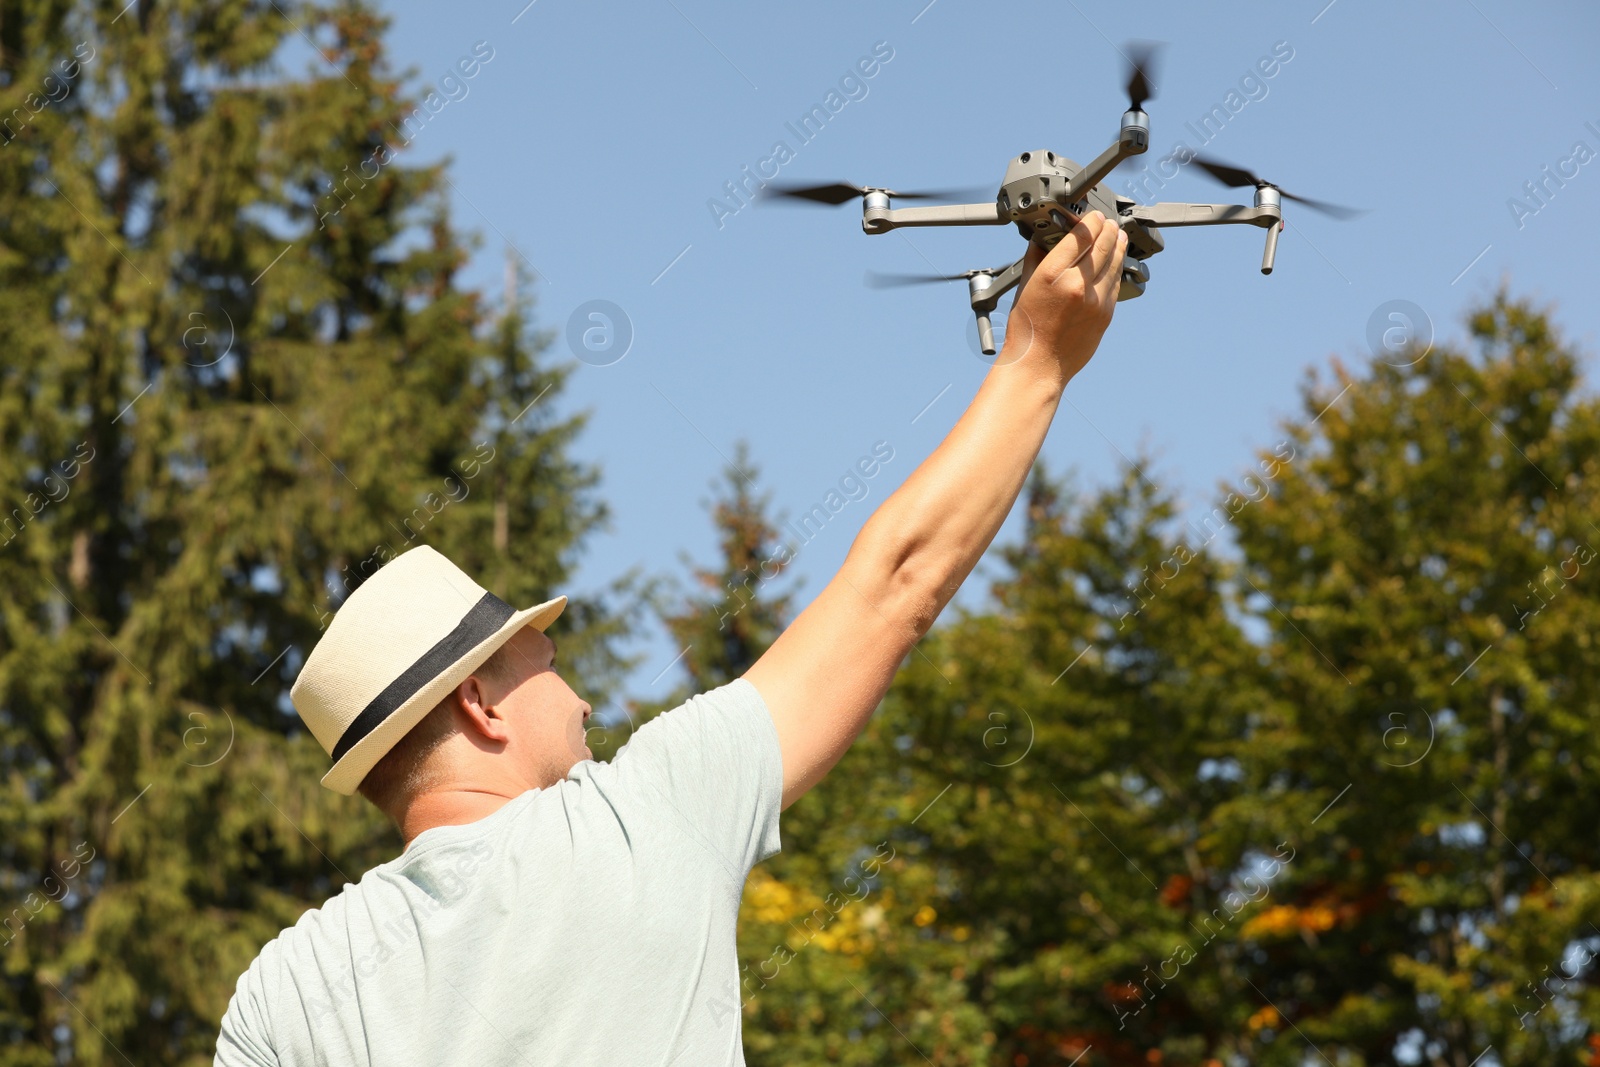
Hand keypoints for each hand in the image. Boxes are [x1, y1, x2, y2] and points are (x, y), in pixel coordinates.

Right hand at [1002, 210, 1125, 384]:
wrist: (1039, 365)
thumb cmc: (1027, 329)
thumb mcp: (1025, 286)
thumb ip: (1037, 257)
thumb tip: (1046, 237)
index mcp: (1051, 274)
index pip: (1080, 235)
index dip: (1091, 220)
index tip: (1093, 215)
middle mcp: (1076, 285)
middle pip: (1102, 244)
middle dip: (1107, 228)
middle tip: (1108, 221)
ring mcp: (1094, 300)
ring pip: (1114, 262)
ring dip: (1117, 245)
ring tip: (1118, 235)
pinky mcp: (1105, 314)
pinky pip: (1115, 283)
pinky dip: (1117, 268)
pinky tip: (1115, 261)